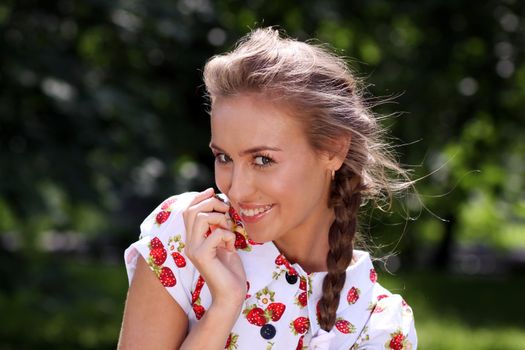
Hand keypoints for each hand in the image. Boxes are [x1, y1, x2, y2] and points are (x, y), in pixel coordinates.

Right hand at [182, 188, 246, 307]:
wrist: (231, 293)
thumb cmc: (230, 269)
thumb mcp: (224, 241)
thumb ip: (218, 225)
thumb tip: (219, 203)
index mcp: (193, 238)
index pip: (188, 210)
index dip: (199, 197)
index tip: (213, 192)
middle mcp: (189, 243)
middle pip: (192, 210)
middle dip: (212, 204)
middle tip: (227, 212)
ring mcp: (194, 250)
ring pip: (200, 218)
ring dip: (220, 218)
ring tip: (229, 230)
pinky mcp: (202, 257)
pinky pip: (216, 234)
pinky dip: (228, 235)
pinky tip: (232, 247)